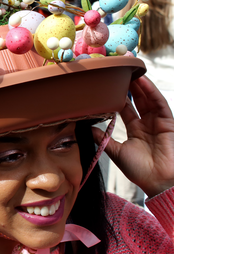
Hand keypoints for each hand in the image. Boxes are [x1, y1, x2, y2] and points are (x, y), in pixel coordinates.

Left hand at [92, 76, 173, 197]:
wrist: (158, 181)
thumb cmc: (139, 171)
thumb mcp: (116, 152)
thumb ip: (102, 139)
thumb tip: (85, 129)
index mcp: (134, 131)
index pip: (125, 109)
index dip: (117, 97)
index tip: (107, 86)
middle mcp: (146, 124)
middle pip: (137, 101)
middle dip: (128, 87)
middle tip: (118, 73)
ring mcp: (158, 122)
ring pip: (147, 99)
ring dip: (139, 86)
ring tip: (129, 72)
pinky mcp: (168, 123)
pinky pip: (159, 104)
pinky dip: (152, 92)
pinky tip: (143, 82)